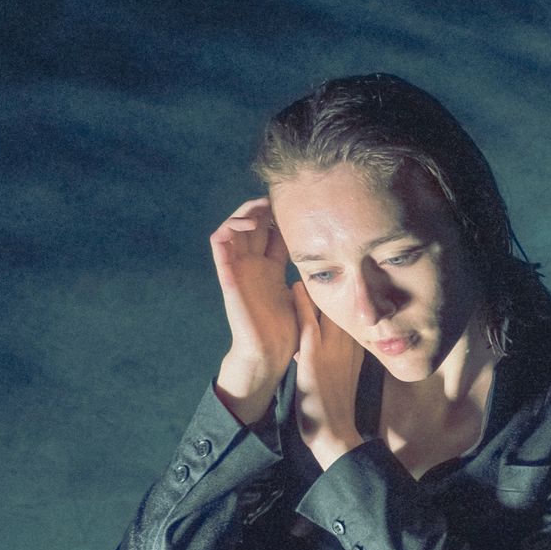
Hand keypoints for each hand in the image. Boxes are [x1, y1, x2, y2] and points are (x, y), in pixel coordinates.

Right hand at [210, 197, 297, 379]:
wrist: (272, 352)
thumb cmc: (290, 329)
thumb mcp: (303, 292)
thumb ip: (308, 274)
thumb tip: (332, 258)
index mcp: (269, 268)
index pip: (270, 232)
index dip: (280, 216)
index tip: (298, 205)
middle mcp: (252, 265)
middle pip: (251, 224)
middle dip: (262, 207)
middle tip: (277, 197)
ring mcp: (238, 268)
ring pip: (232, 227)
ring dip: (244, 212)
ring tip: (261, 206)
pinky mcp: (227, 275)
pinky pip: (218, 243)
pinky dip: (229, 227)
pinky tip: (248, 223)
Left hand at [291, 279, 364, 467]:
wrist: (335, 433)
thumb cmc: (337, 410)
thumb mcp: (347, 378)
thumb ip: (345, 359)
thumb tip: (340, 347)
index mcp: (358, 349)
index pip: (354, 313)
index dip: (348, 294)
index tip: (341, 277)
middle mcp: (349, 344)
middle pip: (344, 304)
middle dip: (336, 284)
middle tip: (326, 260)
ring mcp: (333, 348)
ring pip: (327, 307)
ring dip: (318, 285)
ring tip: (309, 265)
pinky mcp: (314, 355)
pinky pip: (308, 321)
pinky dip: (302, 302)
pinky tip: (297, 285)